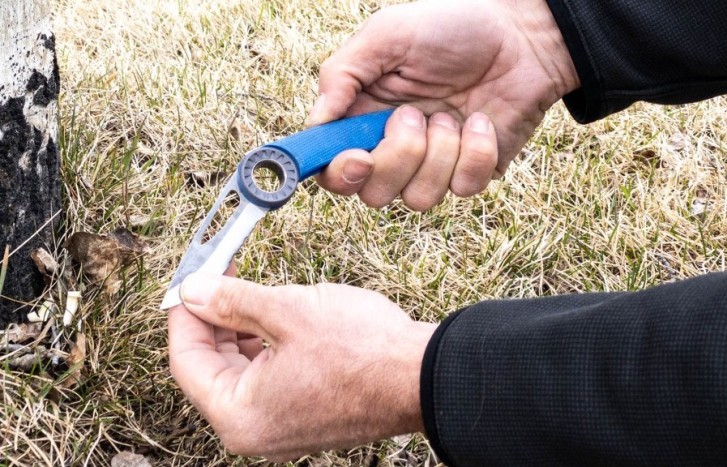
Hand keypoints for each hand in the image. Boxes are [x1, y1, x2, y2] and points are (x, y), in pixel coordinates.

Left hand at [167, 273, 436, 461]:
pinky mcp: (303, 416)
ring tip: (253, 291)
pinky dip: (266, 346)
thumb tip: (193, 291)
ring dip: (241, 329)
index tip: (191, 279)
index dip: (184, 313)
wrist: (422, 376)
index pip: (187, 360)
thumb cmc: (363, 352)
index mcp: (238, 415)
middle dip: (214, 319)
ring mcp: (280, 427)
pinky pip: (268, 379)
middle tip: (220, 277)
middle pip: (212, 367)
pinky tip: (278, 316)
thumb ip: (231, 301)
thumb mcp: (288, 311)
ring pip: (241, 371)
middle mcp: (254, 431)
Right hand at [310, 0, 578, 210]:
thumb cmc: (451, 27)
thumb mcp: (386, 35)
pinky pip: (463, 187)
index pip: (332, 168)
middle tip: (414, 115)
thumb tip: (315, 122)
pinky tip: (481, 121)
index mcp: (363, 118)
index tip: (357, 158)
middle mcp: (394, 149)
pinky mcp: (472, 172)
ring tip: (452, 113)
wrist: (521, 35)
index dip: (338, 174)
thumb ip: (341, 75)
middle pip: (372, 195)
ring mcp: (434, 165)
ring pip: (418, 199)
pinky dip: (475, 151)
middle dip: (396, 158)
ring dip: (438, 152)